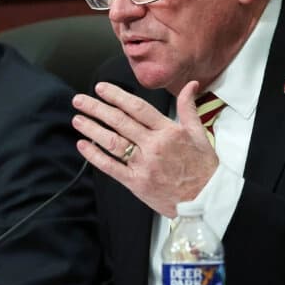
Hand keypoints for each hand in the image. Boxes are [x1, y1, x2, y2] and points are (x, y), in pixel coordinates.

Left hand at [72, 80, 217, 216]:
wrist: (206, 199)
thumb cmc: (204, 168)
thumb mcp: (200, 133)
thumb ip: (189, 108)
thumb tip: (191, 85)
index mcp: (168, 131)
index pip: (137, 108)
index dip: (117, 96)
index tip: (101, 88)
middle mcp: (153, 145)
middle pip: (120, 122)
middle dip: (97, 108)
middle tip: (79, 100)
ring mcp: (144, 164)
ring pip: (112, 142)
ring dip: (92, 129)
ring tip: (77, 119)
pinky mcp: (137, 183)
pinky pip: (111, 167)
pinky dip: (95, 156)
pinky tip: (83, 145)